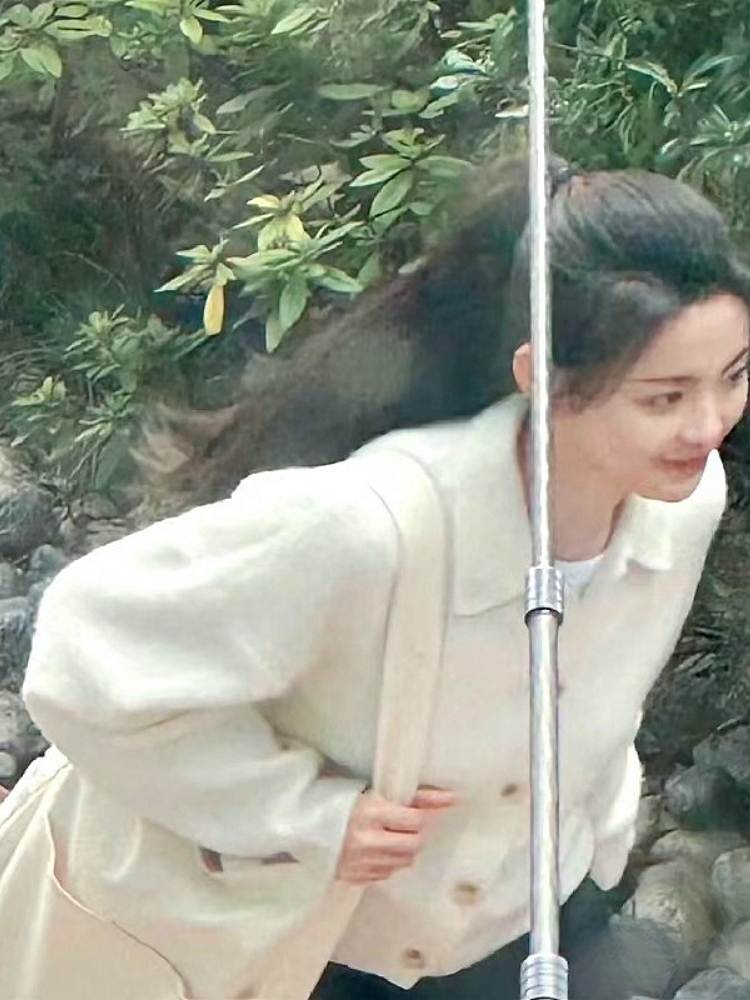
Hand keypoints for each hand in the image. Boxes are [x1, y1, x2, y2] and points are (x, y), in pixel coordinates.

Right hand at [335, 786, 457, 883]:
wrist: (305, 827)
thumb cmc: (341, 805)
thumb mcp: (374, 795)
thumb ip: (410, 799)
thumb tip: (448, 799)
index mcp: (371, 814)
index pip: (416, 820)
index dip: (432, 813)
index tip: (442, 807)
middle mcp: (368, 841)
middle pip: (415, 844)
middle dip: (420, 833)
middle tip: (416, 823)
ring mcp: (362, 863)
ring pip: (404, 861)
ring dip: (407, 847)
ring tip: (395, 834)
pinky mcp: (356, 878)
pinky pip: (388, 873)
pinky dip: (391, 861)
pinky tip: (382, 848)